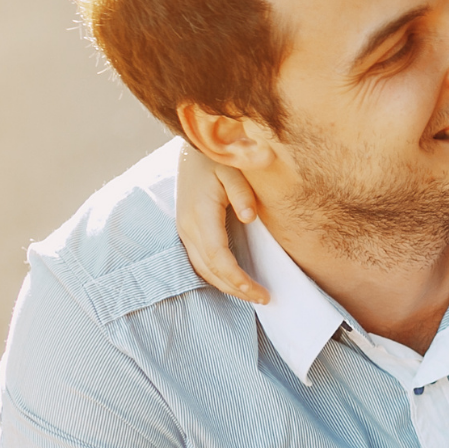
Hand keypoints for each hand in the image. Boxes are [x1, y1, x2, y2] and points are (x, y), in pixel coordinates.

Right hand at [175, 143, 268, 304]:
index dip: (238, 278)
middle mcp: (188, 226)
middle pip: (210, 269)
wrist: (194, 147)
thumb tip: (249, 217)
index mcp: (200, 213)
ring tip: (253, 295)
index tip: (260, 292)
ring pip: (202, 269)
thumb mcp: (233, 167)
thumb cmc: (217, 157)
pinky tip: (234, 282)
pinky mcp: (187, 230)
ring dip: (226, 286)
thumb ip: (242, 192)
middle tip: (264, 300)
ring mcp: (184, 229)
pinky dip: (217, 276)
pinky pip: (199, 261)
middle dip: (236, 289)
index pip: (218, 257)